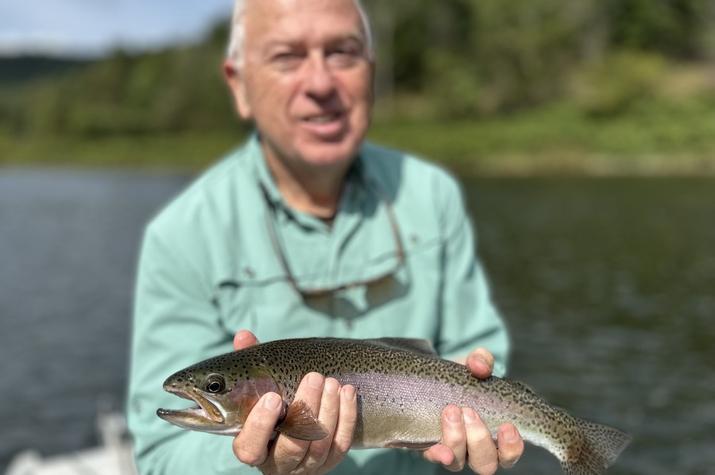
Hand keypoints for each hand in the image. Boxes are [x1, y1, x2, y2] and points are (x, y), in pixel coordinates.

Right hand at [231, 331, 357, 473]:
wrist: (295, 429)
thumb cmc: (271, 405)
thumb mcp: (258, 387)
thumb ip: (250, 364)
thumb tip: (243, 336)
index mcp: (252, 447)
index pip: (251, 448)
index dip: (261, 425)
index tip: (273, 397)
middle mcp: (277, 463)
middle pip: (293, 446)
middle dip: (306, 409)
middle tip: (313, 378)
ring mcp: (305, 466)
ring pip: (319, 446)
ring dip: (328, 411)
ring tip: (331, 382)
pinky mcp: (329, 462)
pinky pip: (340, 444)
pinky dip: (346, 417)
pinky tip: (347, 392)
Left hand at [423, 348, 524, 473]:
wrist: (432, 379)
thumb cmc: (463, 379)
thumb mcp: (474, 366)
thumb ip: (481, 361)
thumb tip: (480, 367)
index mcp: (495, 436)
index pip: (509, 454)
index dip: (511, 446)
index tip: (507, 426)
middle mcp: (475, 450)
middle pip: (485, 463)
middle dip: (479, 439)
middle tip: (469, 412)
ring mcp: (452, 451)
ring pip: (458, 462)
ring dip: (456, 439)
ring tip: (451, 411)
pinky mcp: (430, 447)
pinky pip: (433, 457)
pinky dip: (437, 453)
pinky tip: (435, 447)